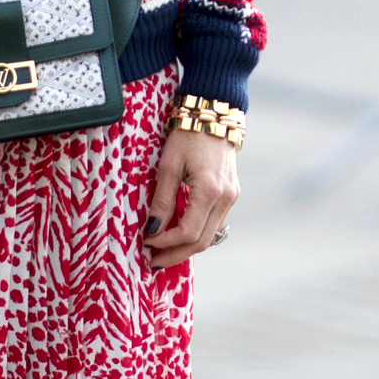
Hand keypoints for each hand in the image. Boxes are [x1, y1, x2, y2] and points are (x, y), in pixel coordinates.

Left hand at [142, 123, 237, 270]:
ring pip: (211, 236)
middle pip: (202, 242)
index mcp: (210, 190)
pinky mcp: (231, 195)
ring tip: (164, 252)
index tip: (146, 243)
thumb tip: (152, 229)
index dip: (166, 243)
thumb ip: (162, 200)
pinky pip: (215, 224)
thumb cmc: (188, 136)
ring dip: (187, 248)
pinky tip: (181, 235)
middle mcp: (225, 198)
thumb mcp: (169, 165)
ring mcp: (231, 198)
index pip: (188, 232)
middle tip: (153, 262)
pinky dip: (198, 234)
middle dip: (176, 255)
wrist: (214, 116)